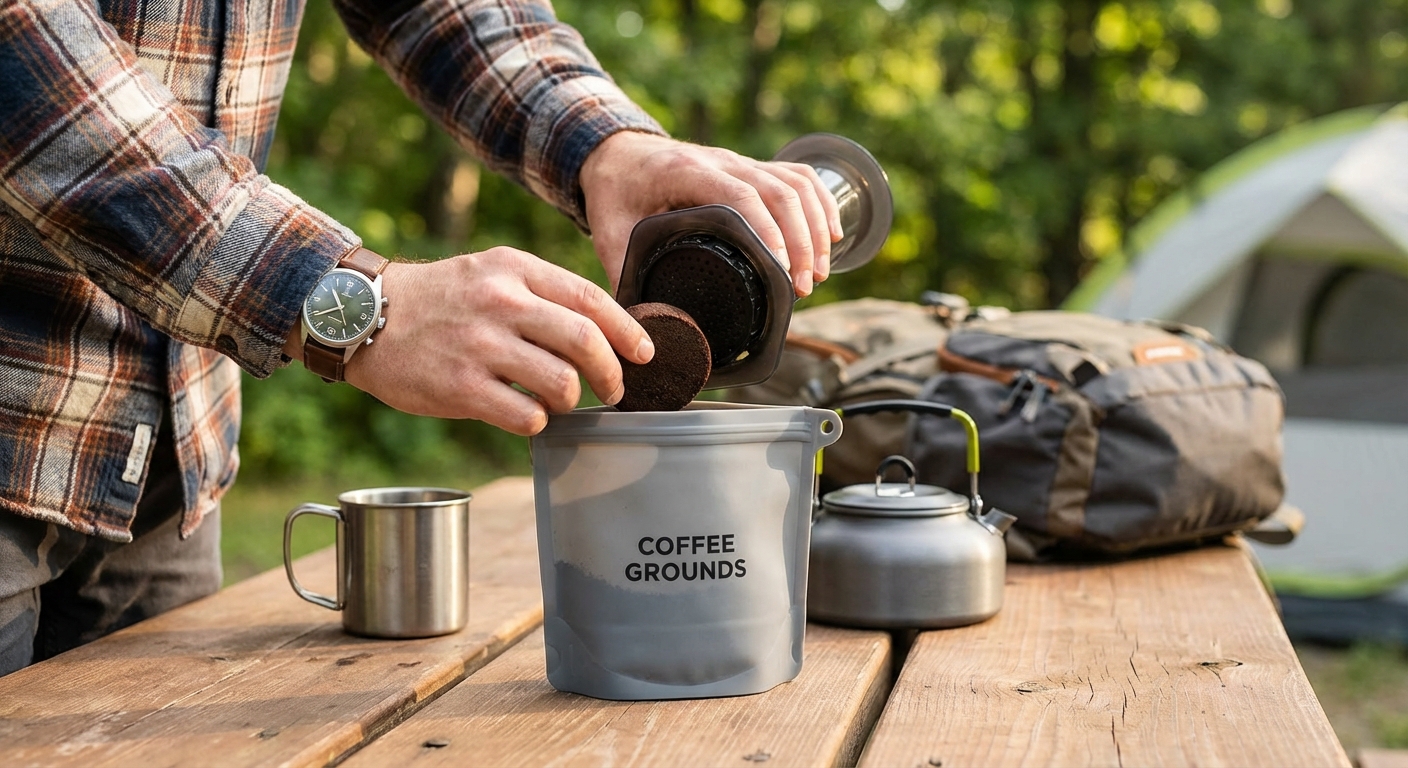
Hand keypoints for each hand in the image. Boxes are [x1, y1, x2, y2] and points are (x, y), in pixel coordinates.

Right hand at [287, 248, 654, 435]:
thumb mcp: (490, 274)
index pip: (590, 299)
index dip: (627, 330)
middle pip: (585, 341)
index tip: (645, 353)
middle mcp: (500, 303)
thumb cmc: (440, 301)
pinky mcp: (459, 387)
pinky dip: (539, 421)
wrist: (363, 316)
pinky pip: (525, 414)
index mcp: (514, 270)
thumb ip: (541, 293)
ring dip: (574, 399)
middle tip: (615, 390)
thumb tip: (604, 331)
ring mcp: (479, 346)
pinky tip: (529, 416)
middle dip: (612, 373)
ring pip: (561, 381)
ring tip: (564, 402)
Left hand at [579, 132, 843, 296]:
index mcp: (687, 172)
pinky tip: (832, 235)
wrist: (616, 150)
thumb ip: (624, 274)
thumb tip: (639, 327)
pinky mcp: (751, 167)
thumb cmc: (614, 190)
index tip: (782, 273)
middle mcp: (721, 161)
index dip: (769, 233)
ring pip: (795, 183)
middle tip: (805, 286)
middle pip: (779, 191)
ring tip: (818, 272)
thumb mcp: (608, 232)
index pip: (742, 197)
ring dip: (815, 226)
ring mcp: (740, 161)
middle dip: (800, 240)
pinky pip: (798, 176)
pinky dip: (821, 204)